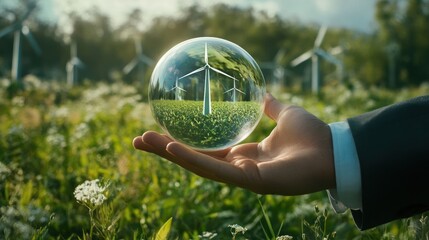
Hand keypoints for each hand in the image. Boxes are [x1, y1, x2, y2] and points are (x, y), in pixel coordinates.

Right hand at [133, 93, 334, 195]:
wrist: (334, 150)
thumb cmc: (312, 135)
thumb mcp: (286, 114)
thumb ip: (271, 107)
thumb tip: (262, 93)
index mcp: (245, 154)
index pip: (206, 150)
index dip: (183, 143)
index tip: (160, 133)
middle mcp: (239, 167)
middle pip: (195, 159)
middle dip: (166, 151)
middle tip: (138, 140)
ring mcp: (243, 176)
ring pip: (199, 166)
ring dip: (171, 155)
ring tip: (146, 142)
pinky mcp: (251, 181)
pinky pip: (218, 171)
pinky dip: (194, 160)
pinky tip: (173, 148)